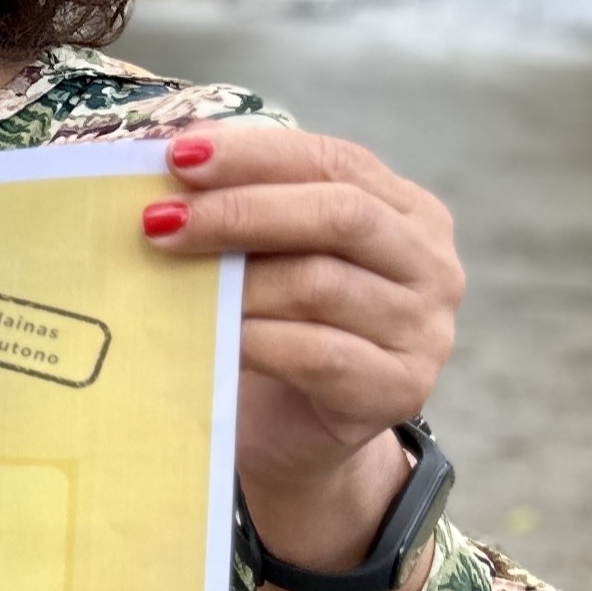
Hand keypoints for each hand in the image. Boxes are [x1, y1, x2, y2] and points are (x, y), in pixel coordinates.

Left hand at [141, 126, 460, 533]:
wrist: (296, 436)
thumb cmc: (278, 328)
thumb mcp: (268, 256)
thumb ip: (246, 205)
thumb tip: (175, 154)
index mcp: (408, 211)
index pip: (335, 162)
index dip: (256, 154)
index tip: (178, 156)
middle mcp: (431, 265)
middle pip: (340, 214)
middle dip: (242, 210)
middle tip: (160, 220)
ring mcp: (424, 330)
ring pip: (324, 284)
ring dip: (238, 279)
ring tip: (172, 279)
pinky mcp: (400, 389)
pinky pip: (319, 353)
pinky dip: (256, 338)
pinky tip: (213, 333)